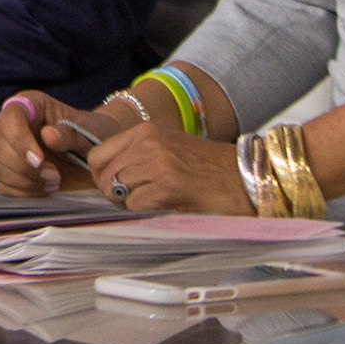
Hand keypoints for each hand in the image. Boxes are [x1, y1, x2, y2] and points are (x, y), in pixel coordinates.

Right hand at [0, 90, 118, 195]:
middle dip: (22, 165)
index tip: (39, 160)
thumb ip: (70, 133)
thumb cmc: (92, 135)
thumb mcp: (89, 131)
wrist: (96, 154)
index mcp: (29, 105)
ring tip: (54, 182)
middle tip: (55, 175)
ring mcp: (6, 148)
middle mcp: (10, 125)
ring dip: (23, 180)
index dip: (19, 139)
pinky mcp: (8, 171)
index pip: (10, 116)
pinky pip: (2, 185)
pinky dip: (22, 192)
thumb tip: (48, 135)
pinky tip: (45, 189)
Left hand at [84, 118, 253, 215]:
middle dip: (112, 193)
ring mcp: (156, 164)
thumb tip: (107, 177)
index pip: (98, 154)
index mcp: (145, 131)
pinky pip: (135, 205)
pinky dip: (144, 212)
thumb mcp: (168, 149)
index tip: (116, 187)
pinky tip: (164, 209)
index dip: (103, 175)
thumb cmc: (209, 169)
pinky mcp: (168, 187)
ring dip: (129, 203)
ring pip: (116, 190)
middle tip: (134, 201)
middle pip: (103, 174)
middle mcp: (147, 143)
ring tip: (153, 204)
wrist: (247, 177)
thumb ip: (138, 156)